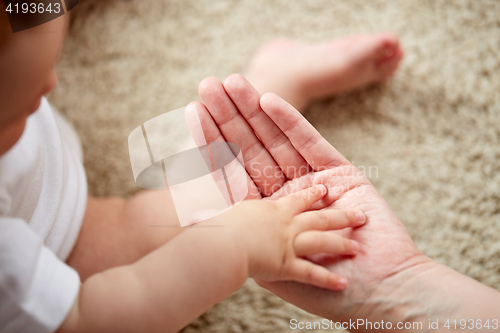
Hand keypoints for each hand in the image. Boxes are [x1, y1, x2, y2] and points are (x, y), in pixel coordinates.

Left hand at [190, 74, 429, 321]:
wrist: (380, 292)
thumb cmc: (325, 289)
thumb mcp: (270, 263)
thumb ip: (241, 234)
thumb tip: (192, 217)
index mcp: (266, 215)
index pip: (233, 172)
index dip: (213, 142)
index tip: (193, 112)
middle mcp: (286, 194)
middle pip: (252, 150)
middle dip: (230, 117)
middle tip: (209, 84)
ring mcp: (313, 181)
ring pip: (277, 141)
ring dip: (254, 111)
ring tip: (232, 83)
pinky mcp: (340, 173)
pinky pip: (310, 142)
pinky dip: (290, 122)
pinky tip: (267, 101)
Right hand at [220, 184, 365, 290]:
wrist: (221, 242)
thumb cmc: (217, 224)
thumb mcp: (222, 208)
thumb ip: (221, 202)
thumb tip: (209, 196)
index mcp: (272, 210)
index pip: (298, 200)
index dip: (313, 195)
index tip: (325, 190)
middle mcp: (286, 225)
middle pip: (319, 218)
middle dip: (341, 216)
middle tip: (359, 217)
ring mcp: (289, 245)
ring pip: (321, 241)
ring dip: (341, 244)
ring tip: (356, 248)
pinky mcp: (287, 266)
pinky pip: (310, 274)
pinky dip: (326, 280)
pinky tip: (342, 285)